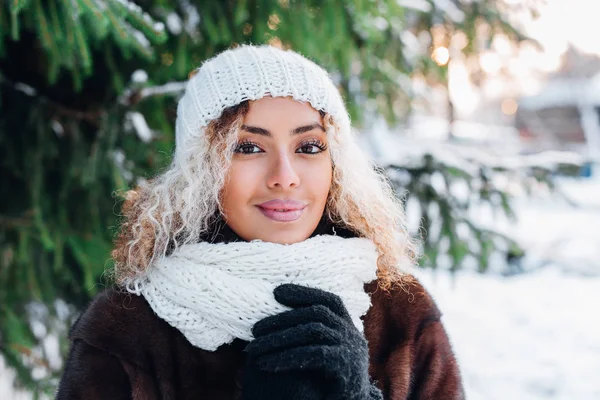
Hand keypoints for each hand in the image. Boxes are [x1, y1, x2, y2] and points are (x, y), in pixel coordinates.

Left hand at [245, 284, 382, 399]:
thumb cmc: (330, 382)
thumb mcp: (324, 352)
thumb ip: (309, 334)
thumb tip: (275, 318)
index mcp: (347, 327)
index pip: (328, 300)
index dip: (303, 293)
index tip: (276, 292)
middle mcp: (352, 334)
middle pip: (316, 313)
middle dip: (282, 319)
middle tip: (255, 330)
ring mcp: (351, 349)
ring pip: (312, 331)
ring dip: (279, 338)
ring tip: (254, 349)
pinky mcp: (346, 367)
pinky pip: (314, 354)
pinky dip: (288, 357)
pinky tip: (268, 364)